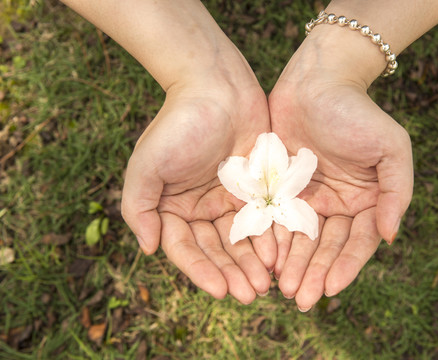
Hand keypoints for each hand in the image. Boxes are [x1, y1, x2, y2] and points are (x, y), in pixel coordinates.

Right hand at [121, 57, 275, 304]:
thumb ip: (138, 207)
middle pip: (217, 250)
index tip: (220, 291)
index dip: (202, 272)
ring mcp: (230, 199)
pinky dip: (271, 238)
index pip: (186, 249)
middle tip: (250, 295)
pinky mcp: (256, 187)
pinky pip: (264, 218)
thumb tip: (148, 249)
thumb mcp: (146, 165)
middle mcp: (201, 208)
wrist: (215, 85)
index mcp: (173, 208)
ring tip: (267, 284)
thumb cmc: (177, 124)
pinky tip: (280, 255)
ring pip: (243, 240)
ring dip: (253, 263)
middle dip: (232, 273)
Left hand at [268, 31, 413, 309]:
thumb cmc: (358, 112)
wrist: (318, 80)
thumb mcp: (391, 148)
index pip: (357, 242)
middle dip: (314, 272)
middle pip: (326, 247)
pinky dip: (271, 240)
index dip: (345, 267)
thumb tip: (391, 236)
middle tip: (300, 298)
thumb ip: (396, 192)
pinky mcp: (280, 187)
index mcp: (365, 201)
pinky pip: (275, 218)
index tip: (330, 288)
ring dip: (292, 264)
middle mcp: (336, 205)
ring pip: (299, 239)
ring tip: (282, 288)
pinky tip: (264, 260)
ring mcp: (307, 198)